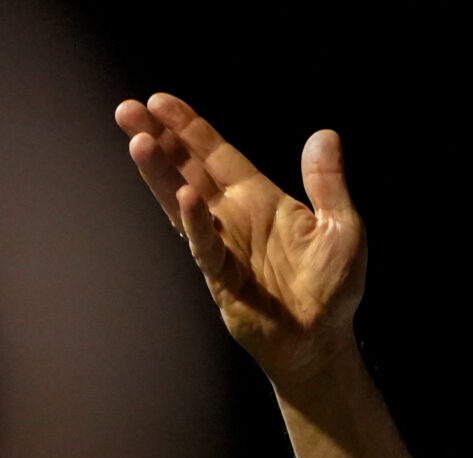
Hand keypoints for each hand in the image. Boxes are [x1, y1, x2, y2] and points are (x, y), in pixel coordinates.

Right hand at [114, 93, 365, 380]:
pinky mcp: (222, 278)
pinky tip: (186, 195)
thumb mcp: (343, 229)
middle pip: (189, 169)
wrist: (322, 341)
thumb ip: (328, 184)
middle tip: (129, 110)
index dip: (190, 128)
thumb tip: (325, 135)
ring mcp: (223, 246)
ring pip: (183, 202)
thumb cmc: (332, 289)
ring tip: (138, 141)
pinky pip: (206, 246)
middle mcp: (234, 218)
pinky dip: (197, 222)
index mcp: (259, 199)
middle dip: (159, 139)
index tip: (160, 102)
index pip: (217, 154)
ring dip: (161, 173)